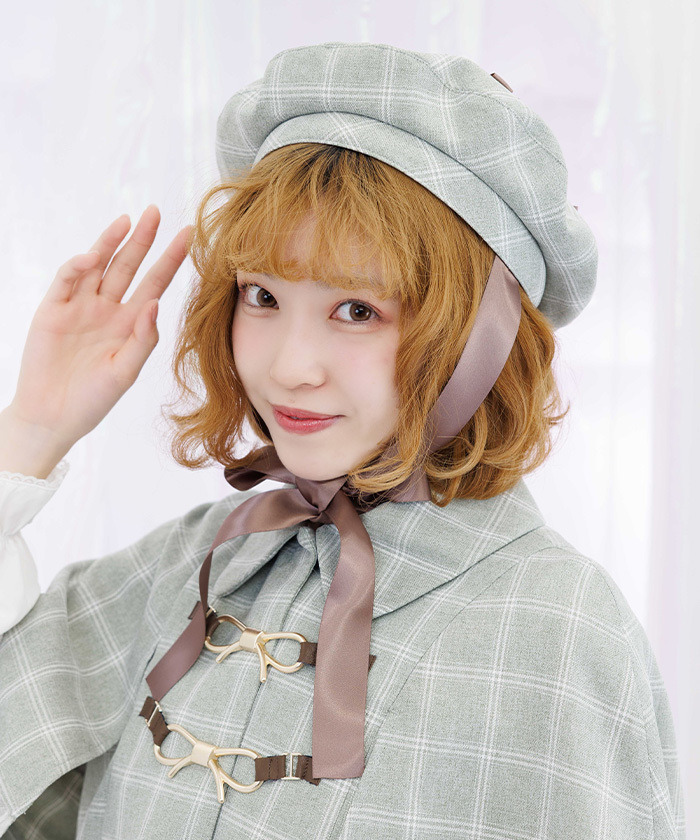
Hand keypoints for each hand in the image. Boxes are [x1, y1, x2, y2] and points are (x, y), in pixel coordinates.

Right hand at [6, 205, 191, 452]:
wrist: (52, 417)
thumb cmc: (93, 400)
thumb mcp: (125, 373)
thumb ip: (142, 340)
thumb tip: (155, 304)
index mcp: (130, 323)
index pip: (155, 283)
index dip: (171, 260)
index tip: (189, 235)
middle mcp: (107, 309)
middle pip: (128, 266)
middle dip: (142, 239)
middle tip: (156, 212)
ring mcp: (79, 307)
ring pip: (98, 266)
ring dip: (110, 243)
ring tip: (127, 222)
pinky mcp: (52, 310)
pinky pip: (67, 281)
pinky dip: (78, 267)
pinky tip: (94, 257)